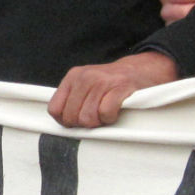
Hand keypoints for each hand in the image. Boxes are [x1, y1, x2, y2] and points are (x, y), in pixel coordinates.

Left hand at [48, 51, 177, 127]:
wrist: (140, 70)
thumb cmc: (111, 84)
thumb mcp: (86, 85)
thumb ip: (72, 101)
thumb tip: (63, 124)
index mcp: (73, 77)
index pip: (55, 109)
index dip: (66, 121)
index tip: (78, 120)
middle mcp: (85, 77)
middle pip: (71, 117)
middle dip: (84, 124)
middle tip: (96, 117)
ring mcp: (103, 81)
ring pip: (87, 118)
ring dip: (98, 122)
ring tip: (106, 113)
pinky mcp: (120, 87)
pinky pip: (105, 113)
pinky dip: (110, 118)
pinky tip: (115, 112)